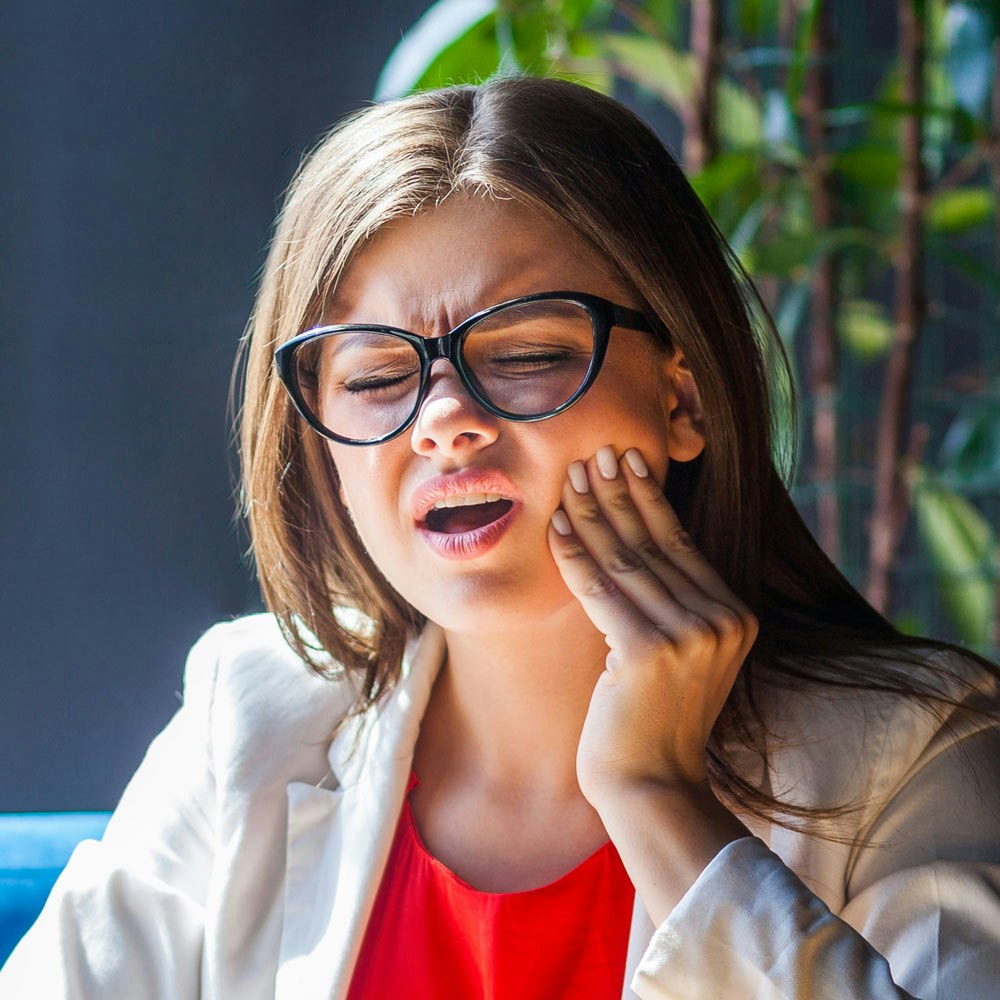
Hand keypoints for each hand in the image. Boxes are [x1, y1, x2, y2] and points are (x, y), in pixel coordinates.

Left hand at [547, 445, 757, 807]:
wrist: (653, 786)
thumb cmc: (653, 721)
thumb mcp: (678, 654)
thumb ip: (673, 604)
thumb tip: (634, 542)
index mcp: (735, 615)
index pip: (681, 543)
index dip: (649, 499)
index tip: (626, 461)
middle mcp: (721, 619)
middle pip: (654, 542)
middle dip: (619, 493)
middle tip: (595, 452)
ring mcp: (690, 635)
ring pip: (626, 559)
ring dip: (592, 514)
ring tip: (571, 478)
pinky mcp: (650, 651)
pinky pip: (601, 589)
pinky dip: (575, 555)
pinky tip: (556, 525)